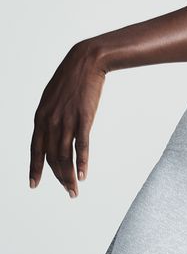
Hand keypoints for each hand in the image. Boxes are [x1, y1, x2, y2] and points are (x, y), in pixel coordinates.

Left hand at [30, 41, 105, 197]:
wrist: (86, 61)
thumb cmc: (72, 78)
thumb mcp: (54, 97)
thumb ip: (51, 115)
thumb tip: (53, 128)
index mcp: (40, 117)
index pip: (36, 149)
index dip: (34, 168)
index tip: (34, 184)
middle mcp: (50, 121)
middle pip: (52, 157)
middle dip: (58, 177)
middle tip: (68, 192)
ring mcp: (66, 119)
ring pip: (65, 155)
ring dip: (69, 175)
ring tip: (74, 190)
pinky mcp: (83, 117)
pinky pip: (81, 145)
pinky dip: (81, 162)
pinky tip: (83, 174)